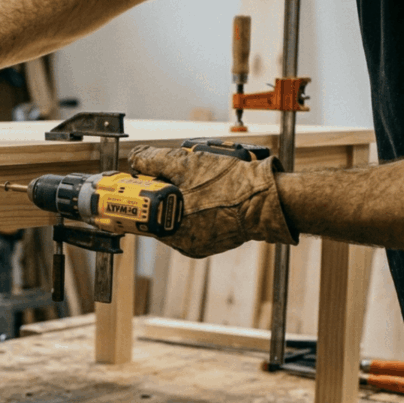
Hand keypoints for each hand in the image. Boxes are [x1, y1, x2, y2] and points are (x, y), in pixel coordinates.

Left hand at [127, 145, 297, 257]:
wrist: (267, 198)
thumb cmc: (230, 183)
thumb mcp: (185, 164)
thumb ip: (154, 160)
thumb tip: (136, 157)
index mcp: (171, 229)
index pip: (144, 210)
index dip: (144, 189)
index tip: (147, 176)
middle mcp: (183, 242)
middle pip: (160, 213)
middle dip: (165, 192)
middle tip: (176, 174)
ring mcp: (199, 244)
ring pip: (179, 217)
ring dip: (182, 199)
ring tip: (197, 181)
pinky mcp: (214, 242)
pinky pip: (196, 223)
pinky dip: (198, 209)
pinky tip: (208, 193)